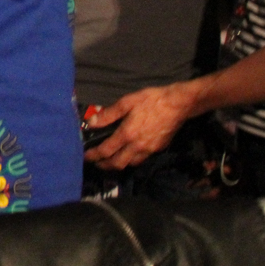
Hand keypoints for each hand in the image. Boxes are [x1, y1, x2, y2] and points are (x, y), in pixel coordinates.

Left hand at [82, 82, 198, 170]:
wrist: (178, 104)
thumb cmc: (151, 100)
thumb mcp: (127, 102)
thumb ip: (108, 114)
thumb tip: (92, 122)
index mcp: (127, 134)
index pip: (106, 151)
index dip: (94, 156)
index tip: (86, 157)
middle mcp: (137, 146)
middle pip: (118, 163)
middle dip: (105, 165)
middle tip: (96, 162)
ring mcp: (149, 150)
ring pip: (130, 164)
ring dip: (118, 164)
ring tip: (110, 160)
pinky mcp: (158, 149)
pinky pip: (141, 159)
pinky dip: (131, 160)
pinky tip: (128, 153)